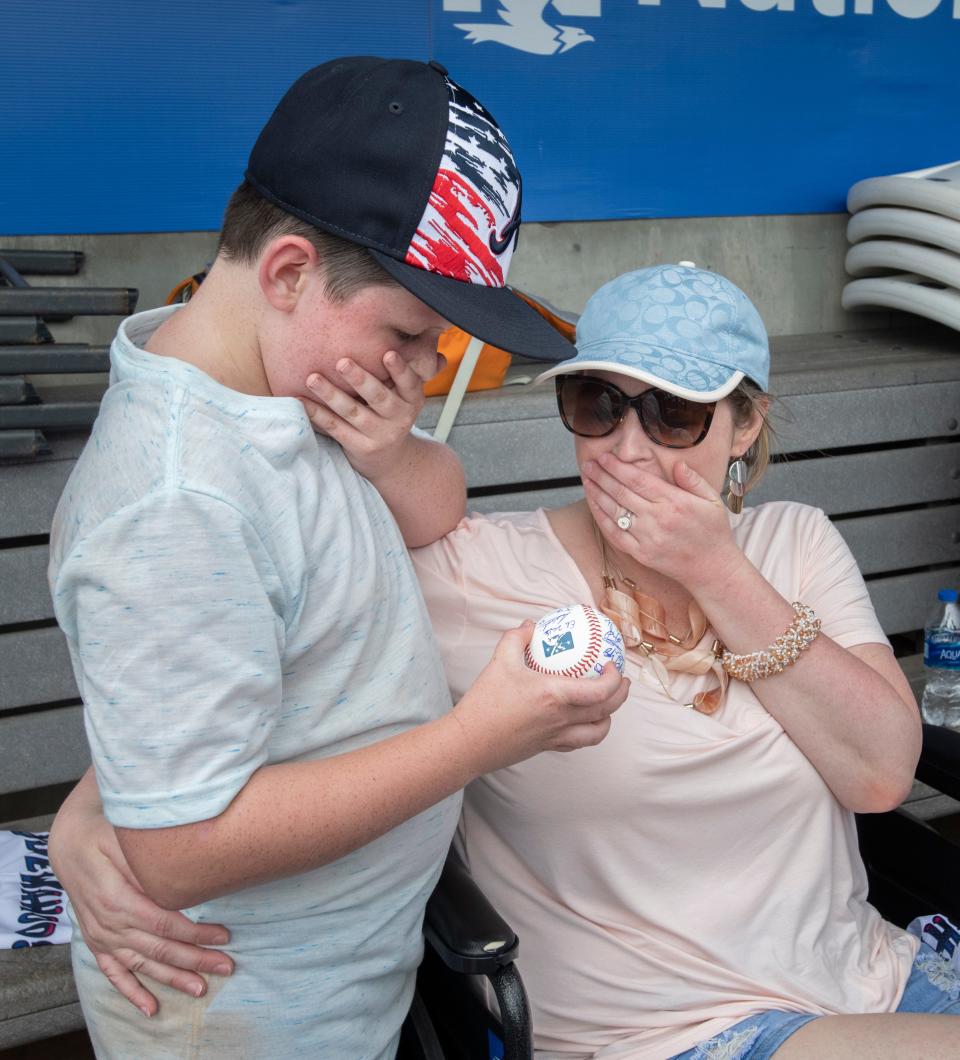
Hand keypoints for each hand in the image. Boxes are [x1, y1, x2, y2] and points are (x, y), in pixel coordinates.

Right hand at [48, 791, 233, 1016]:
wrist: (68, 843)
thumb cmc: (103, 834)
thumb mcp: (123, 838)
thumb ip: (148, 861)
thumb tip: (182, 874)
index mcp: (117, 899)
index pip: (164, 923)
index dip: (195, 933)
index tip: (224, 936)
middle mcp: (109, 924)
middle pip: (158, 948)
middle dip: (194, 960)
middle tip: (226, 966)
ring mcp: (102, 937)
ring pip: (141, 965)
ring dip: (171, 979)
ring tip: (200, 988)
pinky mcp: (97, 942)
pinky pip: (113, 973)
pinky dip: (131, 992)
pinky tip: (151, 1008)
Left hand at [301, 349, 433, 481]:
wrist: (391, 459)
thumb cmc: (391, 414)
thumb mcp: (403, 396)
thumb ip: (396, 374)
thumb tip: (384, 336)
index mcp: (412, 400)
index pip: (409, 383)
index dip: (400, 370)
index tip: (388, 354)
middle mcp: (400, 418)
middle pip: (378, 397)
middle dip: (360, 379)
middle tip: (342, 363)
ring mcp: (381, 435)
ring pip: (353, 412)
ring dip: (331, 394)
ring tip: (312, 379)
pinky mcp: (361, 448)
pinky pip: (336, 428)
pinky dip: (318, 414)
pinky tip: (302, 401)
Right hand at [452, 622, 629, 774]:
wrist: (469, 742)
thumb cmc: (484, 702)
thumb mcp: (499, 662)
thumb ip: (516, 638)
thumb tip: (531, 625)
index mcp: (554, 695)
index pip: (600, 690)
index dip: (614, 678)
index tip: (612, 664)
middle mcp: (561, 718)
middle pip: (606, 710)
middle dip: (621, 695)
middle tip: (622, 681)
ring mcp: (556, 736)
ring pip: (597, 732)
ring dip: (609, 717)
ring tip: (608, 704)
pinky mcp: (547, 747)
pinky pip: (578, 743)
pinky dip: (589, 732)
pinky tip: (582, 722)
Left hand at [582, 455, 740, 589]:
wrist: (712, 569)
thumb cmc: (713, 532)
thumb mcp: (713, 500)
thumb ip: (693, 479)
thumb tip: (677, 463)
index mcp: (674, 502)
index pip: (638, 480)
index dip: (617, 467)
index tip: (605, 457)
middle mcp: (657, 519)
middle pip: (621, 493)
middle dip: (602, 476)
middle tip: (589, 464)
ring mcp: (647, 538)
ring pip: (614, 511)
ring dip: (597, 494)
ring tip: (587, 480)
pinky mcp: (640, 553)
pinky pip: (614, 534)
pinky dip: (601, 518)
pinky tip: (594, 505)